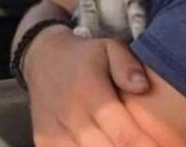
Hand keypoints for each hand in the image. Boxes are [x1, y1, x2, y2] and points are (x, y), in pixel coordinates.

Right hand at [24, 26, 156, 146]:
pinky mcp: (44, 142)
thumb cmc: (85, 57)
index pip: (122, 134)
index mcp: (89, 93)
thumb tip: (142, 87)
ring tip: (124, 145)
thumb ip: (127, 66)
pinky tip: (102, 143)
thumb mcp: (109, 48)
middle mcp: (70, 116)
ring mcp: (53, 132)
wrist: (42, 60)